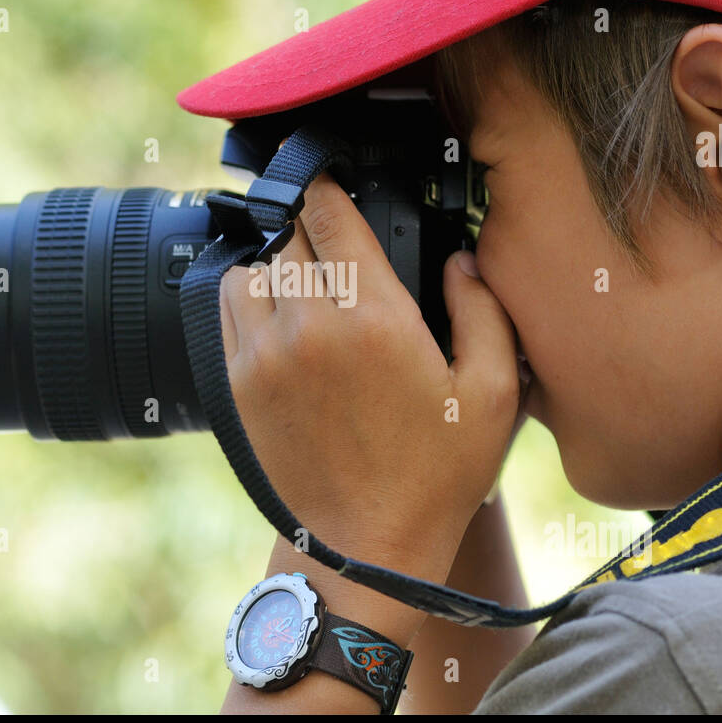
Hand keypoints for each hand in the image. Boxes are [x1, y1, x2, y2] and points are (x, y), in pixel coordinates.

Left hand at [218, 172, 522, 575]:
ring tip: (309, 279)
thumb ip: (484, 311)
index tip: (334, 179)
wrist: (368, 544)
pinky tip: (280, 310)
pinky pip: (229, 308)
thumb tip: (461, 260)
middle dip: (312, 225)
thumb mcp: (492, 392)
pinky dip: (250, 296)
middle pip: (291, 234)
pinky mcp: (241, 382)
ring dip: (279, 261)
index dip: (331, 187)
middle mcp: (311, 326)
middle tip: (334, 234)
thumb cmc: (435, 473)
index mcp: (375, 318)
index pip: (333, 216)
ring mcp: (267, 355)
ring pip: (253, 267)